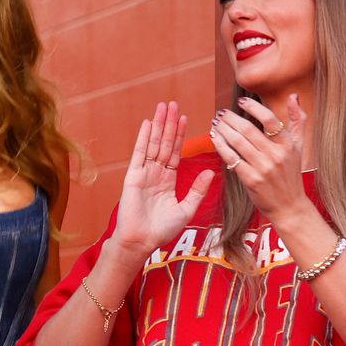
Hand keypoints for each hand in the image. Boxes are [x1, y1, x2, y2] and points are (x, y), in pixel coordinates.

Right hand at [110, 101, 214, 258]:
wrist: (142, 241)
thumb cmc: (162, 230)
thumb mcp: (187, 208)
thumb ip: (198, 189)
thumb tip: (211, 171)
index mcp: (168, 181)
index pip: (175, 152)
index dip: (179, 135)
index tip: (185, 118)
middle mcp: (156, 174)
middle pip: (164, 143)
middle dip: (169, 124)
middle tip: (173, 104)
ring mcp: (144, 174)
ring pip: (153, 144)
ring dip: (158, 125)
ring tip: (163, 107)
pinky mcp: (133, 177)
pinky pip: (139, 154)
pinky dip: (143, 138)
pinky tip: (147, 124)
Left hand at [208, 95, 310, 221]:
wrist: (289, 206)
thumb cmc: (291, 175)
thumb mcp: (299, 147)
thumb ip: (297, 120)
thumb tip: (293, 96)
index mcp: (288, 145)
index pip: (270, 120)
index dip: (253, 107)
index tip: (241, 101)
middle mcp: (276, 155)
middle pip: (248, 130)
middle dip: (231, 118)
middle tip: (221, 113)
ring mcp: (263, 168)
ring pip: (238, 143)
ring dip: (223, 130)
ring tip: (216, 123)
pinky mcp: (251, 180)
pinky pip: (232, 159)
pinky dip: (221, 147)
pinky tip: (215, 139)